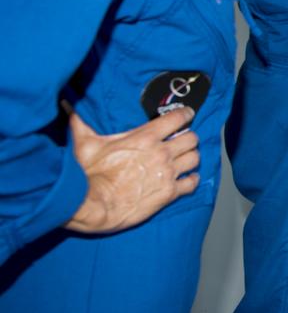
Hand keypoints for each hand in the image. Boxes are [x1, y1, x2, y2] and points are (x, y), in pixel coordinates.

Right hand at [65, 107, 199, 233]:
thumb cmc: (88, 174)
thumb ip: (80, 124)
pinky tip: (187, 180)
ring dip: (191, 158)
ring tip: (185, 160)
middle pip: (191, 138)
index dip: (185, 114)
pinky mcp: (169, 193)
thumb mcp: (84, 144)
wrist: (92, 205)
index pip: (177, 118)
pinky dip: (192, 180)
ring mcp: (167, 173)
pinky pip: (192, 183)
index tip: (187, 113)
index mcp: (145, 137)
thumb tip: (67, 107)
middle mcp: (161, 153)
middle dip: (188, 138)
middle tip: (183, 141)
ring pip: (194, 159)